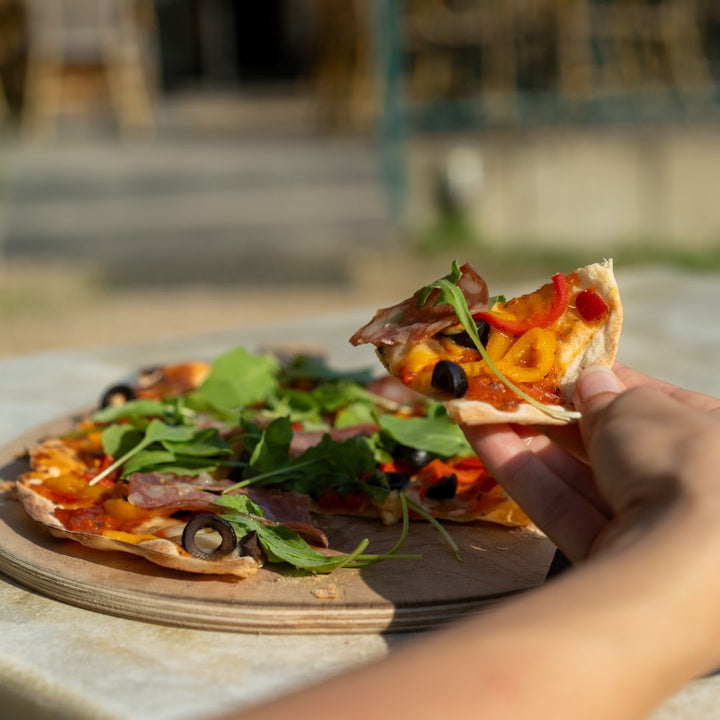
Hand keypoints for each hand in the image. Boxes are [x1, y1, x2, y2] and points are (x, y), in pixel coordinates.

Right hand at [462, 363, 719, 561]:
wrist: (685, 562)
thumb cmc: (681, 461)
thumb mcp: (641, 408)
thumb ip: (608, 395)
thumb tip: (589, 382)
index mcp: (717, 440)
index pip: (656, 406)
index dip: (605, 385)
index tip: (562, 371)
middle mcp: (694, 490)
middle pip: (611, 446)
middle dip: (556, 415)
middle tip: (511, 388)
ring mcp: (651, 532)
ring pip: (580, 478)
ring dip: (528, 440)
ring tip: (481, 407)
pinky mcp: (607, 561)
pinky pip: (563, 509)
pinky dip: (523, 473)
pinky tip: (482, 436)